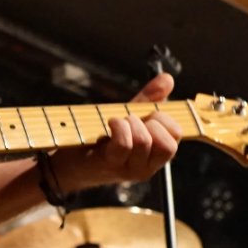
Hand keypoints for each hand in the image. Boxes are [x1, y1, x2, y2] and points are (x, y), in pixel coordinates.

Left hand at [47, 72, 181, 188]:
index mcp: (155, 156)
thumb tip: (168, 78)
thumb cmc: (102, 138)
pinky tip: (110, 123)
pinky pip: (124, 143)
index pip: (177, 137)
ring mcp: (129, 169)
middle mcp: (147, 167)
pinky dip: (118, 126)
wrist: (69, 160)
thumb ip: (149, 99)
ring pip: (144, 141)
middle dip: (152, 122)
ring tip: (118, 121)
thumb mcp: (129, 116)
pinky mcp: (110, 164)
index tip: (148, 115)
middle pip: (168, 144)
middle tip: (133, 119)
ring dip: (130, 122)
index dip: (166, 119)